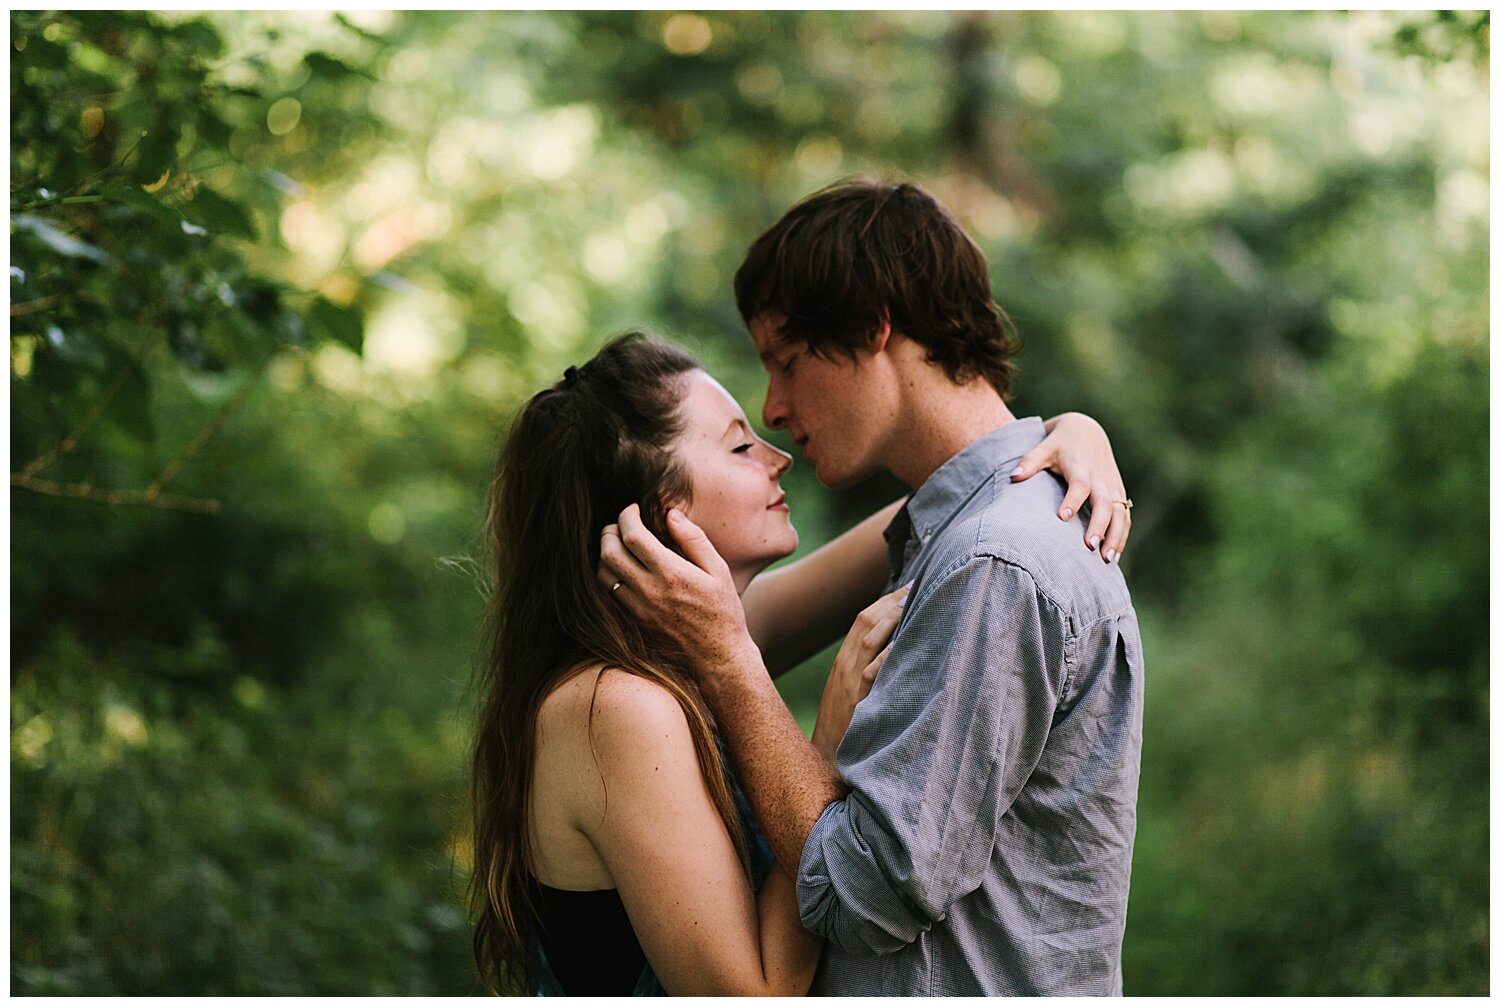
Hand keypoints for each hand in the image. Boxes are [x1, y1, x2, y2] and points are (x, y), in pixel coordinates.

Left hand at [599, 504, 758, 677]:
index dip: (627, 516)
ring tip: (618, 544)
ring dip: (605, 553)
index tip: (633, 509)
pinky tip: (621, 568)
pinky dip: (607, 575)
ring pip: (603, 574)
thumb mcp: (718, 569)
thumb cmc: (722, 610)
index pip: (633, 536)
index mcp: (670, 573)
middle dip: (610, 530)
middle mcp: (648, 591)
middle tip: (620, 524)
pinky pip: (607, 594)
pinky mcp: (633, 622)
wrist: (718, 655)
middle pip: (609, 552)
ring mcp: (637, 609)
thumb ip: (693, 539)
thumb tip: (670, 515)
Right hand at [810, 585, 907, 765]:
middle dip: (891, 601)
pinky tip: (907, 639)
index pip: (862, 620)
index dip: (885, 602)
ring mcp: (850, 682)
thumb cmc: (845, 730)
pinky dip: (890, 652)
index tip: (908, 589)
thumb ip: (867, 669)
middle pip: (866, 621)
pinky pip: (874, 669)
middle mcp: (845, 667)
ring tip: (914, 600)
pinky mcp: (857, 700)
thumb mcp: (851, 692)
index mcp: (843, 662)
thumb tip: (893, 649)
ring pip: (868, 638)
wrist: (825, 761)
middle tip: (917, 585)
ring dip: (892, 617)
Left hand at [1010, 412, 1131, 563]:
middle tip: (1090, 547)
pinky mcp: (1119, 494)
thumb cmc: (1060, 443)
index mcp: (1081, 467)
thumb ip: (1030, 461)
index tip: (1062, 517)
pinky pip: (1125, 517)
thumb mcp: (1044, 447)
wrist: (1088, 431)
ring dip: (1116, 536)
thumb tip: (1013, 477)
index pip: (1080, 485)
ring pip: (1121, 513)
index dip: (1072, 500)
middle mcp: (1101, 478)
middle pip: (1105, 503)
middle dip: (1100, 525)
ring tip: (1106, 559)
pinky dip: (1122, 536)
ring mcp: (1113, 487)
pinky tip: (1114, 556)